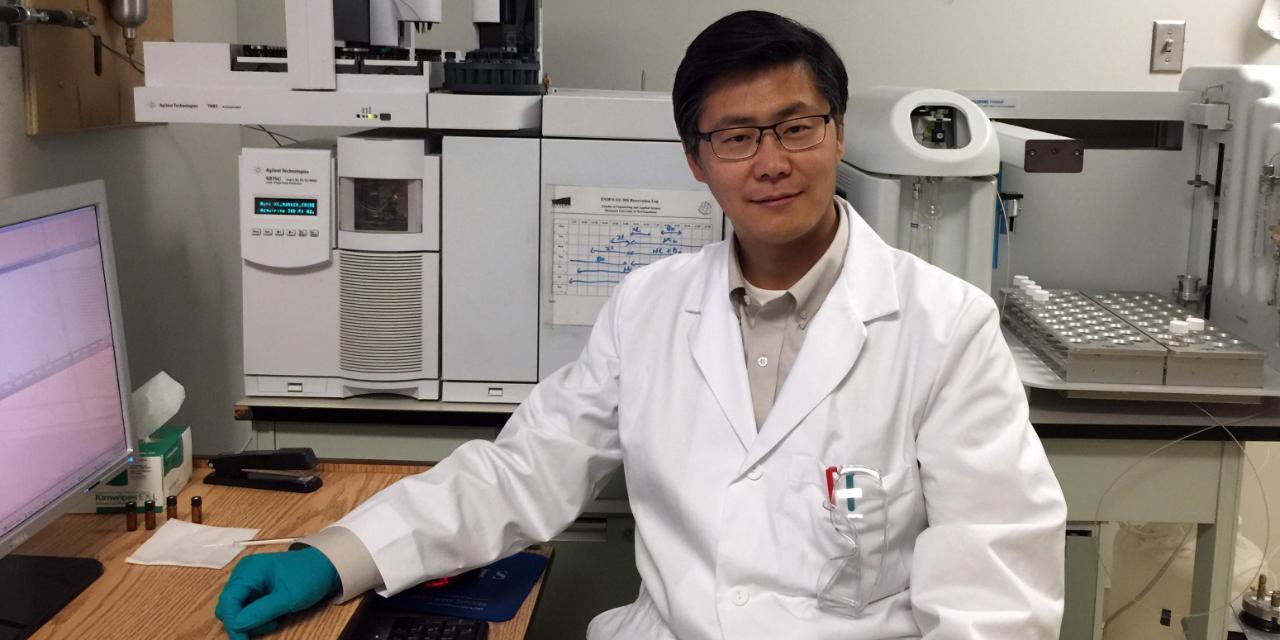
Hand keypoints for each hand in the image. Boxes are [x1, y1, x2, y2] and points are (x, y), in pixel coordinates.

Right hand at [215, 546, 340, 638]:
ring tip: (274, 621)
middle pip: (229, 606)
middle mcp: (244, 574)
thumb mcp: (288, 597)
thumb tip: (236, 625)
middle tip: (268, 628)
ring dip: (251, 621)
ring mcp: (249, 581)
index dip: (232, 623)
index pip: (229, 600)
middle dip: (243, 623)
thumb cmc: (309, 577)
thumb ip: (261, 611)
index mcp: (249, 570)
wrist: (325, 567)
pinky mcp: (255, 589)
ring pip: (237, 609)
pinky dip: (256, 618)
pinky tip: (272, 618)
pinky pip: (246, 608)